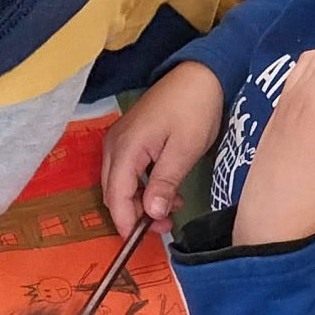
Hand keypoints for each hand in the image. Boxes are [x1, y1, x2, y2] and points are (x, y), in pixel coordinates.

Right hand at [102, 62, 224, 233]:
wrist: (200, 73)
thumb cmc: (195, 108)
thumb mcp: (184, 150)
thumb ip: (165, 183)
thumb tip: (153, 215)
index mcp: (125, 148)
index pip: (116, 197)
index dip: (126, 223)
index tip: (142, 241)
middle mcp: (114, 145)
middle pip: (113, 192)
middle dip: (134, 215)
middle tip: (164, 228)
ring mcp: (119, 140)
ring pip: (120, 184)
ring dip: (140, 202)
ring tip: (171, 210)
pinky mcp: (129, 138)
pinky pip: (127, 171)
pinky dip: (143, 186)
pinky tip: (167, 190)